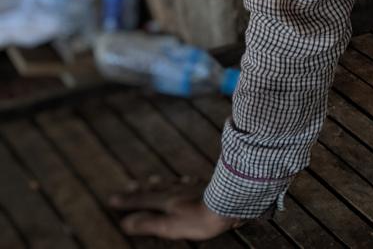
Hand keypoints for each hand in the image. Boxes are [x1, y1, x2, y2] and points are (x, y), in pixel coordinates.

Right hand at [107, 177, 242, 239]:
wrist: (229, 203)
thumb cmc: (199, 218)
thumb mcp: (169, 225)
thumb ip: (148, 223)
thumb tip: (125, 223)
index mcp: (166, 200)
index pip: (143, 200)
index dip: (128, 200)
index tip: (112, 198)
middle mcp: (178, 190)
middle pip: (157, 189)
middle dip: (142, 189)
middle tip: (130, 184)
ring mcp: (193, 187)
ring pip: (172, 183)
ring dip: (161, 183)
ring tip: (154, 179)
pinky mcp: (208, 187)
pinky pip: (191, 182)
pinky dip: (184, 181)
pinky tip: (187, 179)